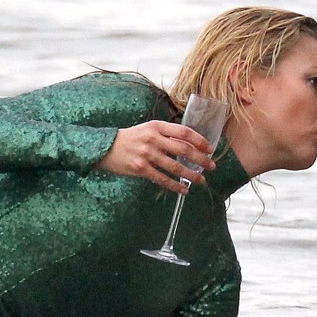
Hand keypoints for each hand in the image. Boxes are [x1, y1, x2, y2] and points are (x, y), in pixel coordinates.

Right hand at [95, 121, 216, 193]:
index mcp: (156, 126)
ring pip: (175, 166)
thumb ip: (165, 135)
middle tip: (211, 166)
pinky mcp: (141, 169)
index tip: (209, 148)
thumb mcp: (147, 130)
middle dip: (201, 159)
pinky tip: (184, 190)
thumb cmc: (129, 139)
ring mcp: (147, 154)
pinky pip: (162, 179)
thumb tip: (187, 145)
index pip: (184, 132)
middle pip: (184, 149)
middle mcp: (153, 139)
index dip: (199, 140)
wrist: (105, 147)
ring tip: (201, 180)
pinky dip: (175, 186)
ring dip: (191, 175)